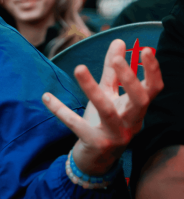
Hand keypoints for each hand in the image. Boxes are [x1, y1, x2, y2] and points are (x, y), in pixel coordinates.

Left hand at [43, 39, 163, 174]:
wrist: (95, 159)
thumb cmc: (104, 121)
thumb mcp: (108, 94)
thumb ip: (112, 71)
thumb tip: (118, 41)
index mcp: (136, 109)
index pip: (153, 90)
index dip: (153, 71)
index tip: (146, 50)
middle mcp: (130, 123)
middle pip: (139, 101)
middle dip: (130, 79)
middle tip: (118, 59)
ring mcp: (114, 135)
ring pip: (107, 111)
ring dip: (93, 89)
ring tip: (79, 67)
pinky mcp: (94, 143)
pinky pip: (76, 124)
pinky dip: (61, 110)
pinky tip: (47, 97)